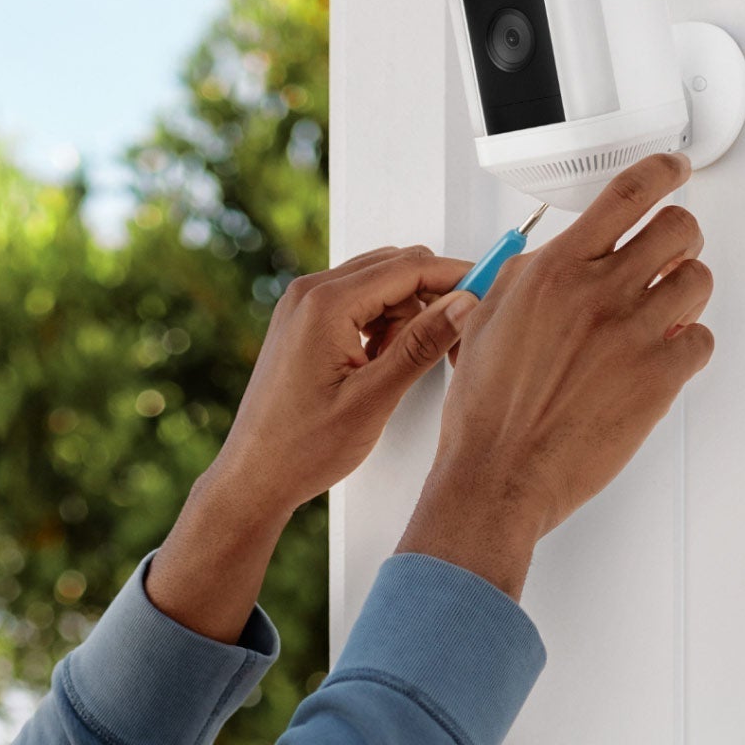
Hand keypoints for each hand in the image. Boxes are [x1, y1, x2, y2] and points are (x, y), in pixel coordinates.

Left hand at [210, 244, 479, 516]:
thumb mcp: (373, 398)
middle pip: (394, 268)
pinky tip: (378, 366)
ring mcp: (301, 305)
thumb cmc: (301, 447)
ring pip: (378, 285)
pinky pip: (356, 303)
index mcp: (324, 304)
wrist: (254, 476)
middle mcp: (308, 293)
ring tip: (396, 369)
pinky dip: (380, 326)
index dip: (455, 277)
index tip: (489, 292)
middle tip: (447, 345)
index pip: (408, 268)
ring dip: (404, 316)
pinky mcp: (302, 322)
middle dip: (429, 298)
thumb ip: (421, 345)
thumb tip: (465, 303)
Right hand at [410, 152, 713, 551]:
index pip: (627, 194)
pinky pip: (702, 340)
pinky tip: (658, 359)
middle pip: (680, 228)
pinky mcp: (659, 378)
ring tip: (661, 314)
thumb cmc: (486, 411)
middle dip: (679, 238)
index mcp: (555, 271)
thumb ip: (522, 279)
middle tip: (667, 256)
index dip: (661, 171)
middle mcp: (599, 293)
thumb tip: (546, 258)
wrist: (499, 474)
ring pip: (699, 280)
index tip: (672, 169)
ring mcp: (634, 334)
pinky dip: (686, 347)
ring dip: (686, 292)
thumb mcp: (484, 321)